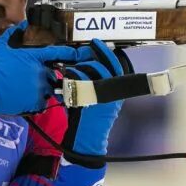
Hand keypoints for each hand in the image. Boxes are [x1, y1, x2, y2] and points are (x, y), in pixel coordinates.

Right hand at [0, 22, 90, 115]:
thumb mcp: (1, 45)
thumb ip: (13, 34)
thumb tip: (20, 24)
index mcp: (35, 57)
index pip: (59, 53)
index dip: (73, 53)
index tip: (82, 54)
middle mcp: (41, 72)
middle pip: (54, 74)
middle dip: (46, 76)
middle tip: (31, 78)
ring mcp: (39, 88)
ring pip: (49, 89)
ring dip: (42, 89)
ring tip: (26, 89)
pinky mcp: (34, 102)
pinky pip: (42, 102)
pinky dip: (36, 101)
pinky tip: (24, 98)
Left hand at [62, 39, 132, 165]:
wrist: (88, 141)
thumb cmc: (91, 122)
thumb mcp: (102, 103)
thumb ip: (99, 87)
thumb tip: (89, 68)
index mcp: (117, 92)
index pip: (117, 67)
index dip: (108, 53)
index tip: (98, 43)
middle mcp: (113, 93)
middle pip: (107, 66)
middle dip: (96, 53)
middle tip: (87, 47)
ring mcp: (103, 96)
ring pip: (95, 71)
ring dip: (83, 65)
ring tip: (74, 65)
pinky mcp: (91, 100)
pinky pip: (83, 82)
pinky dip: (75, 75)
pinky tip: (68, 75)